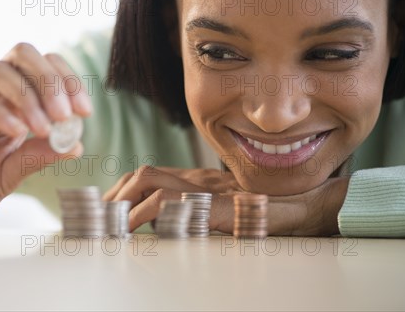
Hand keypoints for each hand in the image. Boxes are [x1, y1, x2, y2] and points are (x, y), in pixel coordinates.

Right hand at [0, 43, 91, 231]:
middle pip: (22, 54)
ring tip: (45, 128)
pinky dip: (1, 114)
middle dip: (51, 79)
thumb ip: (39, 157)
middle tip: (66, 113)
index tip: (85, 111)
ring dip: (29, 95)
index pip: (43, 69)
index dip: (68, 82)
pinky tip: (17, 134)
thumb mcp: (11, 175)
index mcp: (11, 105)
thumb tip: (77, 144)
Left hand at [103, 166, 349, 235]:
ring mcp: (206, 189)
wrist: (305, 207)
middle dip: (114, 195)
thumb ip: (196, 216)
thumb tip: (161, 228)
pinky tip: (137, 230)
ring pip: (149, 180)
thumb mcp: (224, 214)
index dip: (121, 191)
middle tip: (99, 220)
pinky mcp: (216, 204)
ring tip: (111, 225)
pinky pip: (171, 201)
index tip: (104, 210)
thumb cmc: (267, 214)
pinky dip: (146, 214)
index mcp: (197, 182)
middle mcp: (197, 180)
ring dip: (124, 201)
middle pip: (142, 174)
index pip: (149, 177)